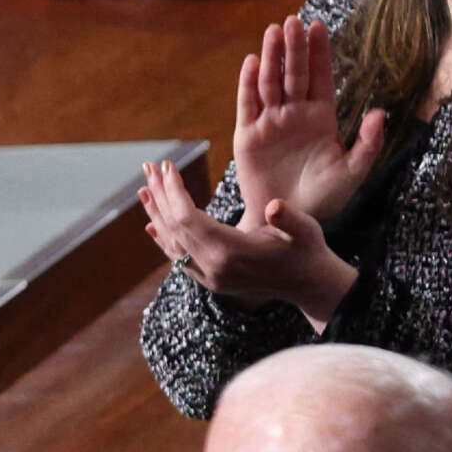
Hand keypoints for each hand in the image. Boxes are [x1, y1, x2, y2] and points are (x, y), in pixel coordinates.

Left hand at [141, 157, 358, 329]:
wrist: (308, 285)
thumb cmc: (307, 251)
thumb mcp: (305, 231)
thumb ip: (289, 219)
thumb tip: (275, 206)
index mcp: (231, 252)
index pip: (188, 219)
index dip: (174, 192)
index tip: (168, 166)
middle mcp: (213, 268)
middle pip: (174, 228)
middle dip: (160, 196)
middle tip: (148, 168)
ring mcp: (208, 277)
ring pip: (172, 244)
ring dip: (156, 215)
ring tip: (143, 189)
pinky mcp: (209, 280)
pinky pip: (178, 259)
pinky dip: (164, 239)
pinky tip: (151, 225)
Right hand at [231, 17, 386, 224]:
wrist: (288, 222)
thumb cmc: (322, 200)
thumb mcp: (352, 173)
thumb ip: (367, 144)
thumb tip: (379, 113)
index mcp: (321, 118)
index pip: (320, 77)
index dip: (319, 52)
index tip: (318, 26)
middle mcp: (294, 115)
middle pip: (294, 73)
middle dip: (294, 47)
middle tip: (293, 20)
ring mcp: (270, 124)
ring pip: (270, 83)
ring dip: (271, 57)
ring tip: (272, 32)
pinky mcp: (248, 138)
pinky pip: (247, 105)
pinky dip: (248, 84)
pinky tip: (250, 63)